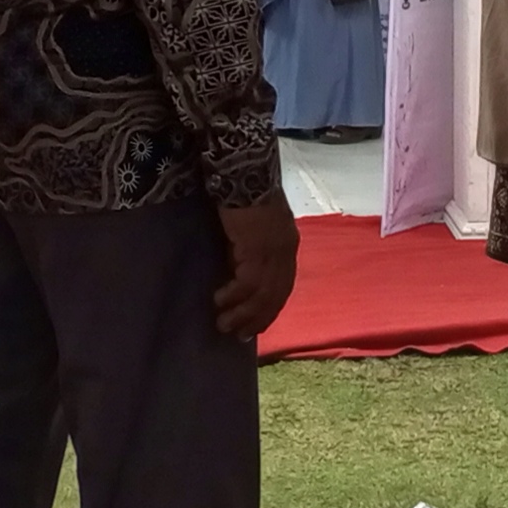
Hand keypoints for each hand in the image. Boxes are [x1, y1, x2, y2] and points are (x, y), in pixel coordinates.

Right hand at [213, 193, 299, 337]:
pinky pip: (247, 283)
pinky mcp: (257, 249)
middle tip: (239, 335)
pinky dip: (234, 296)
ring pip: (262, 294)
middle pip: (275, 295)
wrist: (244, 172)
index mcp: (287, 246)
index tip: (255, 325)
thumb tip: (237, 272)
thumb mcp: (252, 228)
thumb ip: (250, 250)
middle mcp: (285, 252)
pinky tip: (219, 301)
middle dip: (257, 318)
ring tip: (223, 325)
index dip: (270, 308)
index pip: (283, 286)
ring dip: (242, 314)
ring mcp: (274, 252)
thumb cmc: (243, 195)